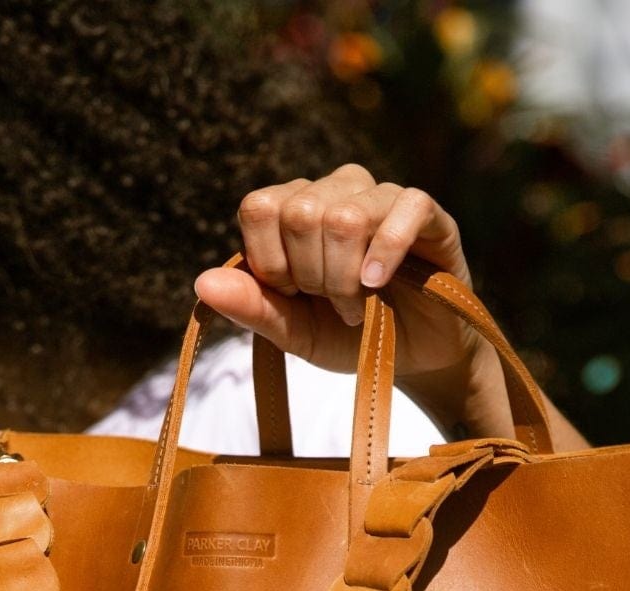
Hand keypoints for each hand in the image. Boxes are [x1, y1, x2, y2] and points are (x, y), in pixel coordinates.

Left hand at [193, 162, 511, 438]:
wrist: (413, 359)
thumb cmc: (349, 338)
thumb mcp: (293, 332)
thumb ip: (252, 307)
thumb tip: (202, 282)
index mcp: (295, 211)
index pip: (259, 206)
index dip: (270, 260)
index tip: (291, 294)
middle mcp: (336, 191)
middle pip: (302, 212)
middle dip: (312, 275)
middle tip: (333, 303)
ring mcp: (382, 197)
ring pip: (345, 215)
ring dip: (347, 277)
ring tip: (359, 303)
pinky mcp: (428, 213)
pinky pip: (403, 208)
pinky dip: (385, 253)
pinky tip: (378, 286)